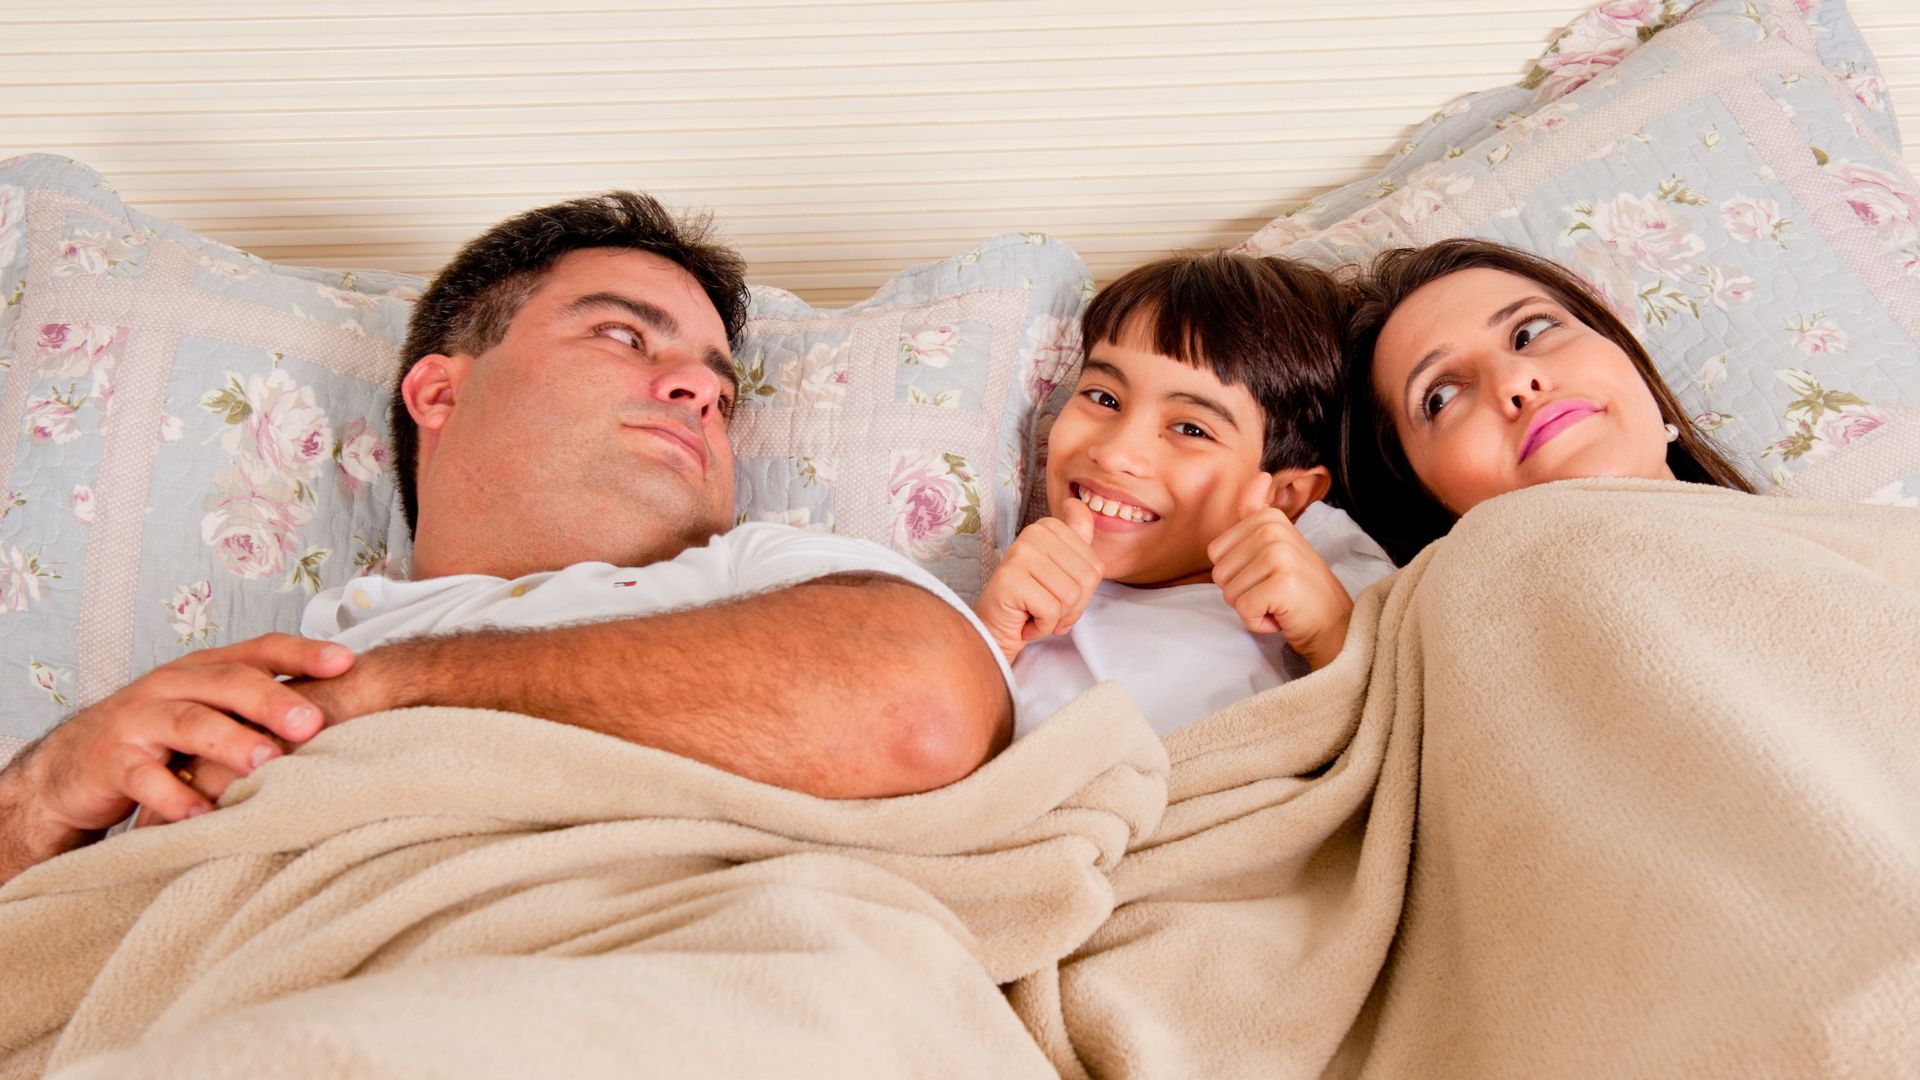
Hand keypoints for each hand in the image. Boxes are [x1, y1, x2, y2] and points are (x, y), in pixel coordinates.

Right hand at [2, 634, 353, 865]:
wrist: (72, 767)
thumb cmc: (161, 739)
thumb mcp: (210, 713)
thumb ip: (261, 710)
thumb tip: (345, 713)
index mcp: (205, 669)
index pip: (259, 650)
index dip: (302, 653)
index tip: (347, 662)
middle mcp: (173, 685)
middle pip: (229, 682)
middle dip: (273, 700)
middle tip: (312, 723)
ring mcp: (139, 720)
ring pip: (190, 723)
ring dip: (230, 743)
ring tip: (265, 764)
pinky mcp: (111, 761)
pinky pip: (144, 778)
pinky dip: (174, 796)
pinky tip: (202, 815)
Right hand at [972, 498, 1103, 661]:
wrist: (996, 628)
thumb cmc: (1031, 602)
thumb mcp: (1061, 567)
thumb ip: (1076, 536)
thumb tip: (1077, 503)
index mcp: (1048, 527)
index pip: (1096, 567)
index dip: (1083, 593)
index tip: (1058, 594)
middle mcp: (1033, 534)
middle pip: (1086, 580)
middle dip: (1072, 607)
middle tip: (1046, 608)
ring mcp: (1020, 554)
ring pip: (1070, 596)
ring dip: (1056, 617)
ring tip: (1034, 612)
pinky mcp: (1010, 579)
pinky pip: (1050, 610)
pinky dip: (1042, 626)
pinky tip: (1025, 620)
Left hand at [1206, 473, 1353, 670]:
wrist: (1334, 623)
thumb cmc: (1299, 587)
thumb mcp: (1277, 543)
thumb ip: (1258, 511)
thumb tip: (1260, 474)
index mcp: (1268, 519)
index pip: (1216, 552)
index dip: (1238, 572)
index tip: (1267, 575)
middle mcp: (1273, 531)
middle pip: (1219, 573)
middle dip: (1242, 592)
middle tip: (1274, 590)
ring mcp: (1278, 555)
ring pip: (1229, 593)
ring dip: (1251, 607)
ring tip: (1279, 601)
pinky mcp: (1281, 584)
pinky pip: (1244, 610)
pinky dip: (1259, 622)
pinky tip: (1282, 614)